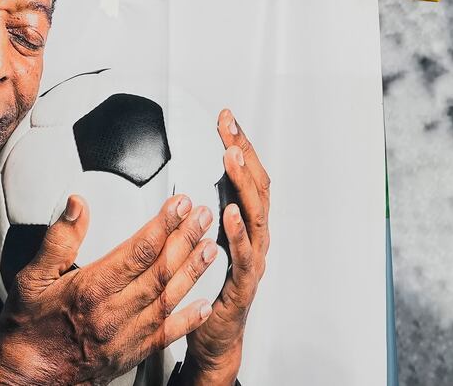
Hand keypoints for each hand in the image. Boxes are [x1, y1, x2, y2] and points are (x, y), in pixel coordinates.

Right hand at [0, 193, 217, 385]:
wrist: (27, 380)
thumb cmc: (28, 330)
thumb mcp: (31, 279)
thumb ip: (58, 240)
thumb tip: (77, 206)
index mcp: (90, 291)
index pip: (138, 251)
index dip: (163, 225)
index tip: (179, 205)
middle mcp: (113, 315)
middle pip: (159, 271)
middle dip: (185, 239)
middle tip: (203, 216)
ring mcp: (125, 337)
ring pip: (168, 299)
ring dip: (193, 271)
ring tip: (211, 247)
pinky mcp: (131, 355)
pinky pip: (166, 336)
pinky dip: (189, 320)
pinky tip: (204, 305)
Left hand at [183, 110, 270, 383]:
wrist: (216, 336)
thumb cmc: (213, 283)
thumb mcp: (210, 234)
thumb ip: (209, 203)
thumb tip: (195, 166)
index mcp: (247, 222)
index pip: (249, 174)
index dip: (241, 144)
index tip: (226, 117)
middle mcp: (257, 236)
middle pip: (257, 187)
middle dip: (244, 154)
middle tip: (230, 128)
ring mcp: (254, 259)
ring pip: (255, 215)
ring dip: (243, 183)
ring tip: (231, 157)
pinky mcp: (243, 284)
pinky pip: (243, 256)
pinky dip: (237, 233)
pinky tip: (228, 213)